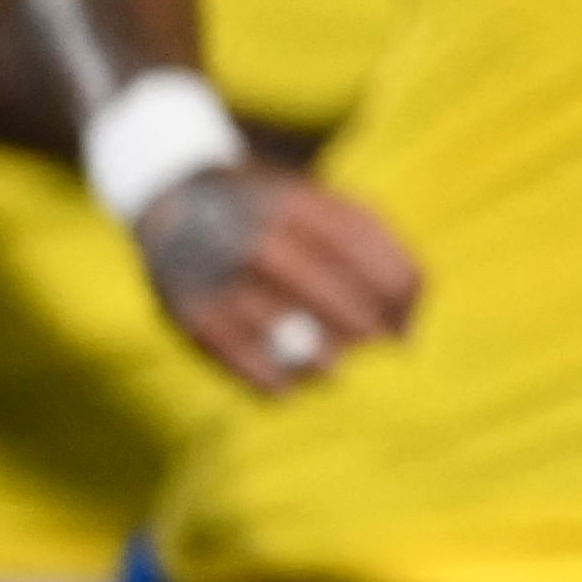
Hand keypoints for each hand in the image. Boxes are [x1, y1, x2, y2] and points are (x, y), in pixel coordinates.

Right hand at [132, 161, 417, 393]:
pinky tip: (286, 387)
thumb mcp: (320, 206)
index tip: (408, 320)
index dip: (396, 290)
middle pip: (323, 287)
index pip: (362, 248)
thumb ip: (373, 251)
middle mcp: (253, 234)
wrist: (170, 193)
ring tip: (337, 371)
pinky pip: (236, 354)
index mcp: (294, 202)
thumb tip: (410, 327)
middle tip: (381, 347)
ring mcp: (217, 271)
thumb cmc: (272, 213)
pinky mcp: (187, 309)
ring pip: (279, 326)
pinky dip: (266, 377)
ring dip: (318, 357)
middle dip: (363, 324)